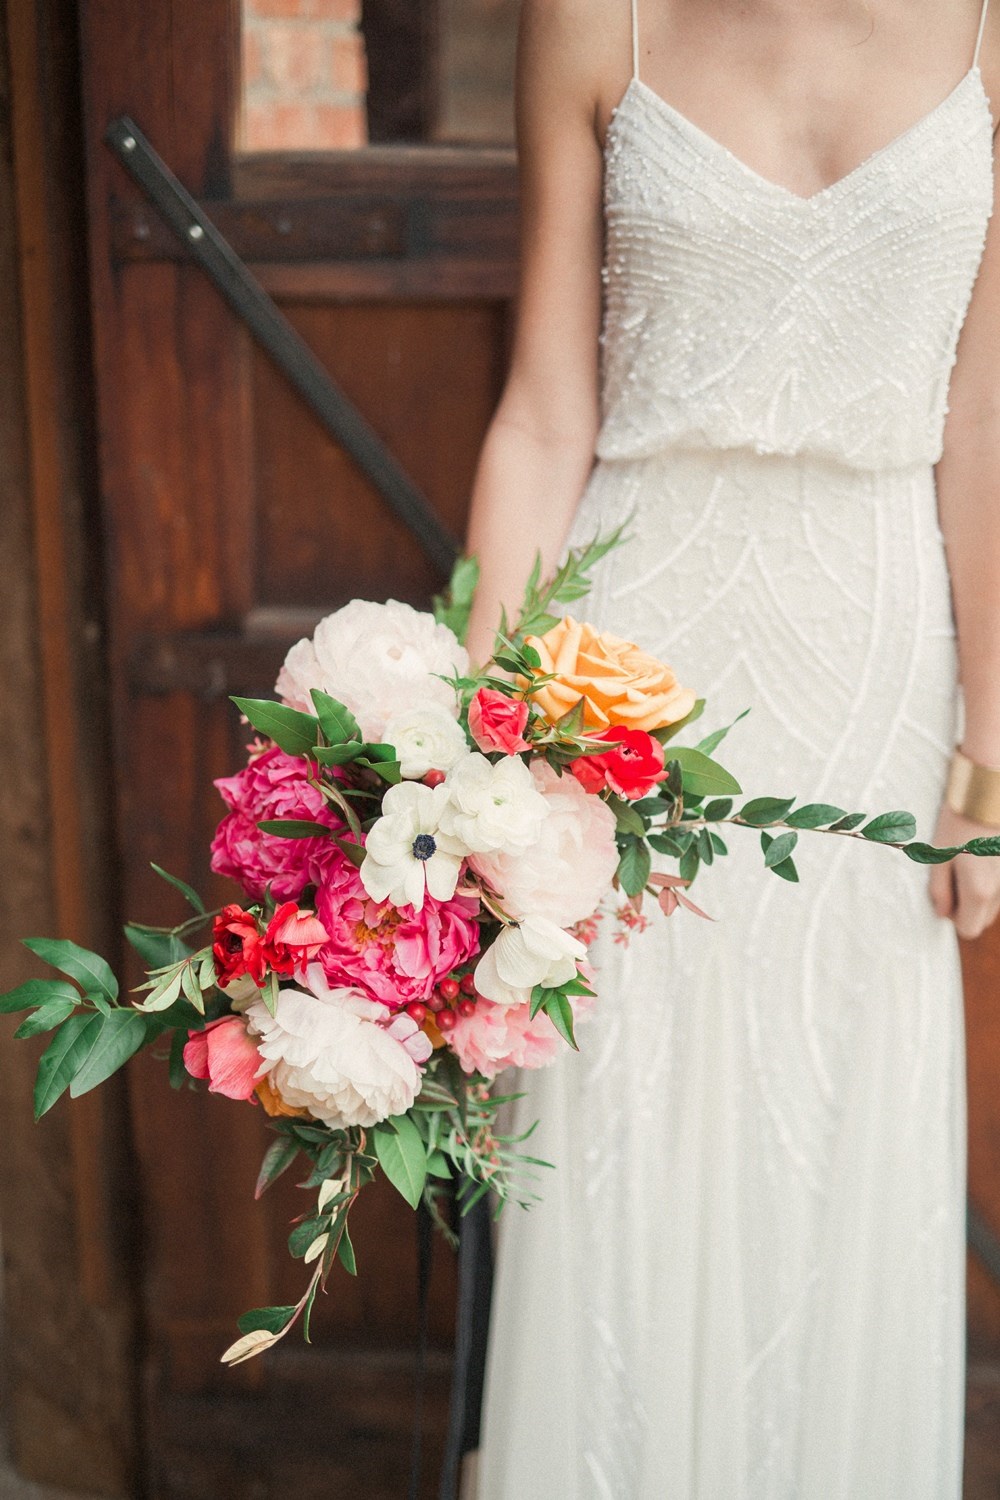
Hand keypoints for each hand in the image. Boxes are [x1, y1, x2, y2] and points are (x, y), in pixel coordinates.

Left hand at [928, 802, 999, 939]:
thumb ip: (939, 889)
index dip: (954, 916)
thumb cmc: (959, 821)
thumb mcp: (937, 855)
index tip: (947, 895)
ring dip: (982, 891)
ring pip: (996, 902)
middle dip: (968, 905)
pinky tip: (984, 856)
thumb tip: (942, 912)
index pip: (968, 929)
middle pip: (984, 918)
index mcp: (979, 891)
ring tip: (971, 860)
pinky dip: (994, 877)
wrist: (988, 791)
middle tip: (956, 874)